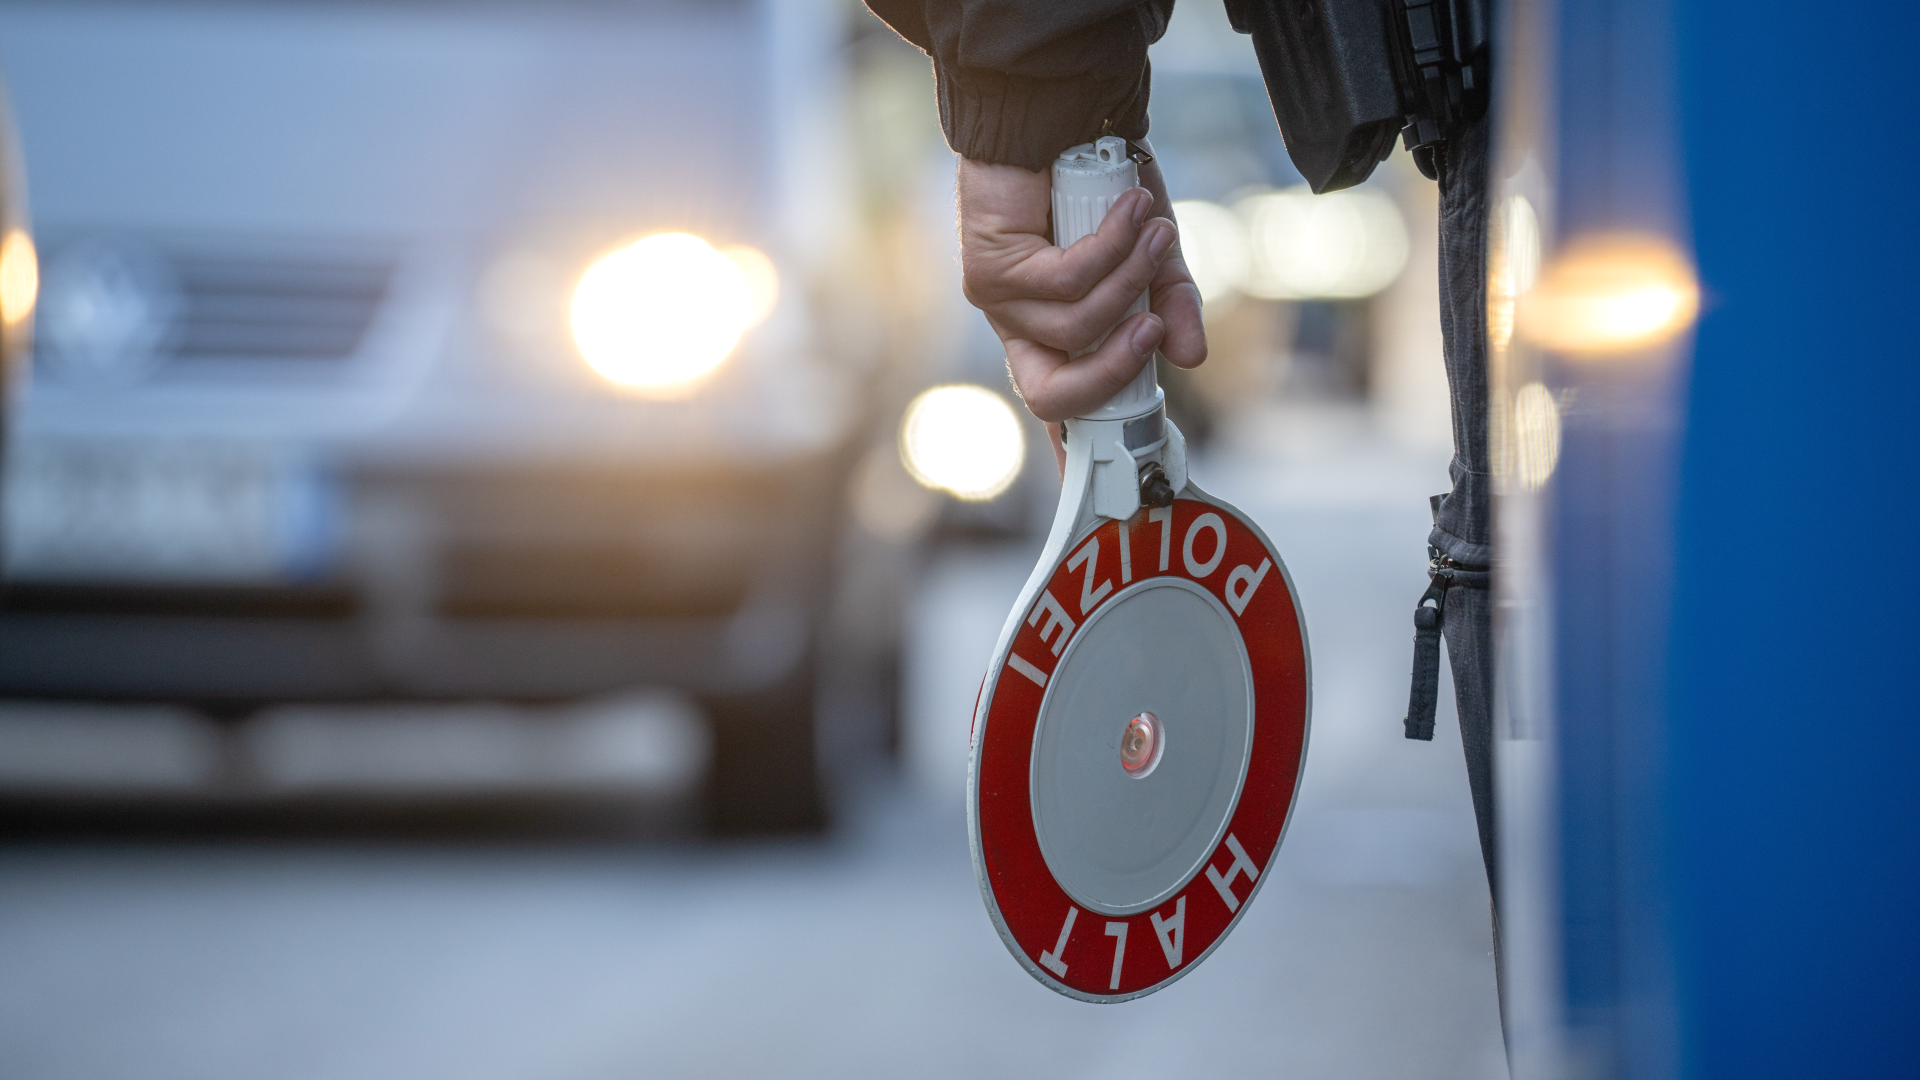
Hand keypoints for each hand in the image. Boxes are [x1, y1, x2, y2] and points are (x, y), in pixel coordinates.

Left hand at [957, 146, 1205, 466]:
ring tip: (1156, 233)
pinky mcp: (989, 267)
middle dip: (1111, 376)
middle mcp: (1021, 332)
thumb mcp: (1152, 259)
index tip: (1104, 504)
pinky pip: (1064, 281)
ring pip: (1072, 330)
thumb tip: (1193, 359)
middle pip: (1051, 397)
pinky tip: (1132, 212)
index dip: (1078, 458)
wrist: (1061, 123)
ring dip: (1128, 284)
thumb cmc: (1102, 196)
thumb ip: (1172, 306)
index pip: (1061, 412)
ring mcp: (999, 304)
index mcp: (1054, 341)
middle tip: (1154, 335)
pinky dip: (1110, 249)